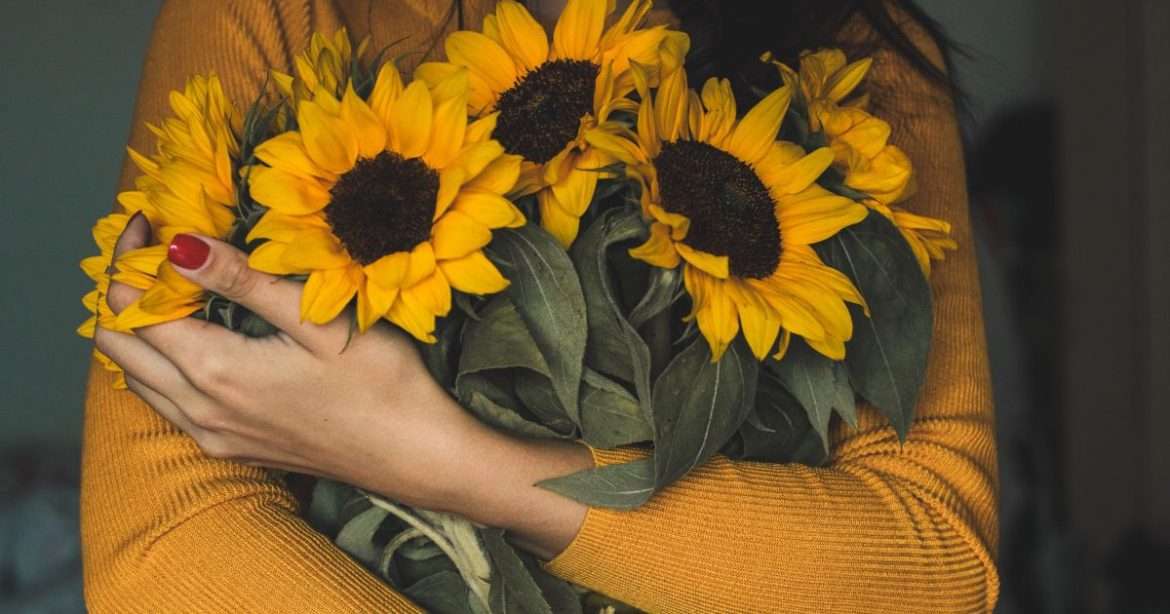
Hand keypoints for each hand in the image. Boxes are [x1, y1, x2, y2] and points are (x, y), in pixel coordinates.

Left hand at [94, 214, 591, 557]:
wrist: (416, 456)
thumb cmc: (381, 381)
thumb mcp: (317, 320)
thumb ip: (244, 280)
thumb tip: (178, 245)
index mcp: (214, 370)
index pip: (132, 306)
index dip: (130, 256)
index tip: (152, 217)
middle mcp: (198, 409)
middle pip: (117, 345)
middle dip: (122, 289)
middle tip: (155, 248)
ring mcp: (212, 434)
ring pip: (136, 377)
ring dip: (138, 329)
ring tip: (174, 286)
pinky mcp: (231, 448)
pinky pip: (165, 402)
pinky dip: (160, 363)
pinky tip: (196, 339)